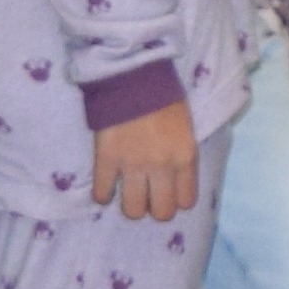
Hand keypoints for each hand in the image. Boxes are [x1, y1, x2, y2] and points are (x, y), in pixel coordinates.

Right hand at [92, 102, 199, 222]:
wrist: (132, 75)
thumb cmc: (163, 96)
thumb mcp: (186, 126)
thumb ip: (182, 153)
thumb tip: (176, 176)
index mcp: (185, 156)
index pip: (186, 200)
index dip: (176, 201)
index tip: (169, 194)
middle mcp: (162, 166)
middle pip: (161, 212)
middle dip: (155, 208)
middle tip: (148, 197)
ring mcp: (133, 165)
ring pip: (133, 210)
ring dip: (131, 206)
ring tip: (127, 194)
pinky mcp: (107, 160)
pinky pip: (103, 192)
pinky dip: (102, 195)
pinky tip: (105, 190)